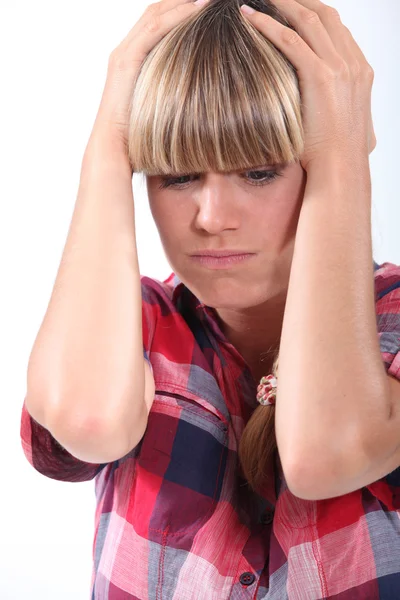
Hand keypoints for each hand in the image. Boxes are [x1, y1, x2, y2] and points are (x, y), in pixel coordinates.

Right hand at [89, 0, 208, 154]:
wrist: (113, 148)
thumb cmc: (137, 137)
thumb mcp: (158, 108)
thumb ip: (170, 93)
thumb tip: (199, 95)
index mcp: (131, 60)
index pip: (156, 22)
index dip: (179, 9)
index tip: (205, 5)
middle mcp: (125, 51)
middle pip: (155, 11)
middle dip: (181, 0)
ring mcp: (124, 54)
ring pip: (155, 15)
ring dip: (183, 3)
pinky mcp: (126, 61)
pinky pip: (154, 30)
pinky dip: (177, 17)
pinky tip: (197, 10)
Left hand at [240, 0, 376, 171]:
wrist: (340, 167)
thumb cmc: (339, 154)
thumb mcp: (348, 126)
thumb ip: (340, 109)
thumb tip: (332, 114)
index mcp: (360, 71)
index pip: (336, 28)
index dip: (312, 14)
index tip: (291, 10)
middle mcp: (353, 63)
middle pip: (324, 14)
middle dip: (297, 1)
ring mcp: (339, 67)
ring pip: (307, 19)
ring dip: (281, 4)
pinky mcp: (320, 76)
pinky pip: (290, 40)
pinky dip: (268, 25)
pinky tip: (249, 17)